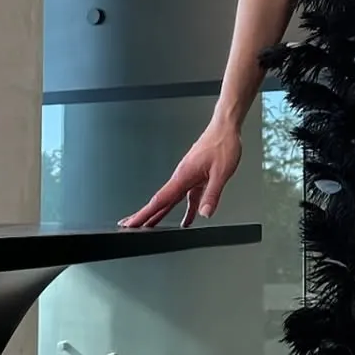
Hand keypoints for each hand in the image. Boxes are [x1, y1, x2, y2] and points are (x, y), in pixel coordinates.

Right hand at [119, 122, 241, 228]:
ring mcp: (188, 177)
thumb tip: (205, 213)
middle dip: (145, 216)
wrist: (225, 128)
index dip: (145, 214)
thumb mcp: (221, 173)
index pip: (160, 200)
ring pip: (171, 200)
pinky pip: (188, 197)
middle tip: (129, 227)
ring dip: (161, 213)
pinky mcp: (196, 177)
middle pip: (160, 201)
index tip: (132, 223)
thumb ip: (212, 195)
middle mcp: (181, 176)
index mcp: (182, 176)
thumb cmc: (222, 144)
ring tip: (151, 227)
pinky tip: (187, 220)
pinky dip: (186, 209)